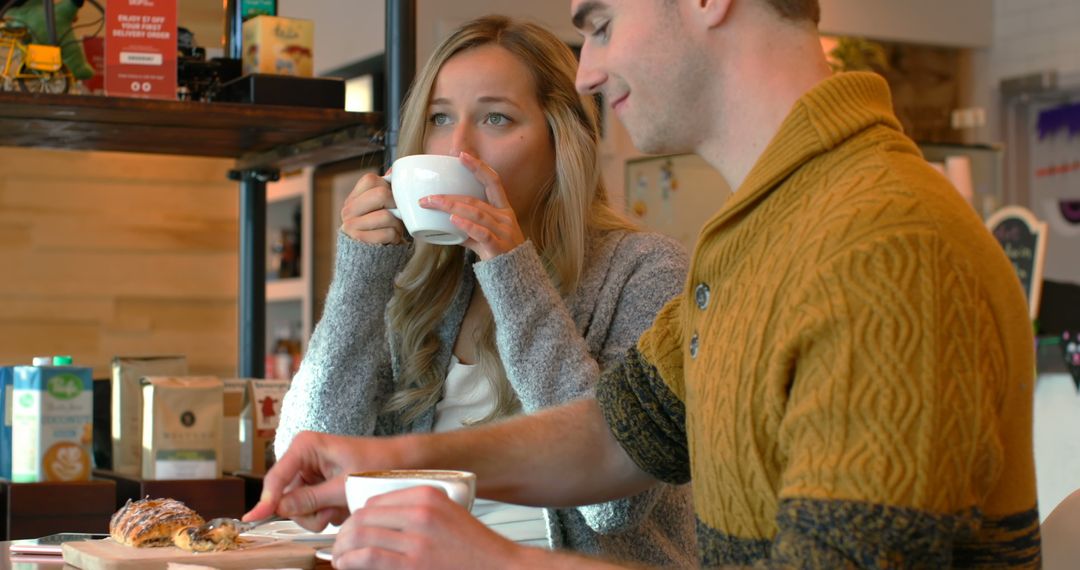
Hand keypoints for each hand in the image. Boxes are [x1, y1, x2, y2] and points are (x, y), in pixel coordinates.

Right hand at [243, 431, 404, 531]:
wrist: (400, 463)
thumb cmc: (377, 463)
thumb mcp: (344, 485)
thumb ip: (311, 498)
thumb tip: (280, 507)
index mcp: (306, 446)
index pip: (277, 477)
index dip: (266, 500)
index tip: (254, 517)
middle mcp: (303, 457)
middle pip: (286, 497)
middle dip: (308, 510)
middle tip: (331, 510)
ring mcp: (310, 472)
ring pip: (298, 507)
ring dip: (320, 514)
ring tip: (342, 504)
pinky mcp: (318, 484)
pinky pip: (311, 508)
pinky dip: (327, 512)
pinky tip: (343, 503)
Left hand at [330, 487, 526, 569]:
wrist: (499, 567)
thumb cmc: (474, 548)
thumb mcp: (447, 515)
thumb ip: (417, 512)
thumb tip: (378, 520)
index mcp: (428, 495)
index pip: (376, 499)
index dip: (357, 516)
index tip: (352, 528)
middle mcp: (420, 512)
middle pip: (364, 516)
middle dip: (345, 532)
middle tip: (340, 545)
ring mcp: (417, 538)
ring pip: (361, 535)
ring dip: (342, 548)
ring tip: (339, 557)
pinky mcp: (413, 563)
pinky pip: (368, 557)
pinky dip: (350, 561)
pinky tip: (346, 565)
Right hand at [340, 171, 405, 244]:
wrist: (370, 260)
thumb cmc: (380, 230)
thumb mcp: (380, 209)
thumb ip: (385, 190)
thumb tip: (395, 170)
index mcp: (353, 199)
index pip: (371, 179)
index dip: (388, 188)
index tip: (391, 200)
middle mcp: (347, 210)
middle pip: (381, 194)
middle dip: (396, 206)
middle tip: (397, 216)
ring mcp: (350, 225)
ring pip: (387, 215)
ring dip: (397, 225)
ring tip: (394, 229)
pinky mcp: (359, 239)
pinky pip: (388, 232)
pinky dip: (395, 237)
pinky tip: (391, 240)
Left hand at [419, 152, 525, 260]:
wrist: (515, 277)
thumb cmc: (499, 253)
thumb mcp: (483, 236)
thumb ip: (466, 228)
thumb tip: (443, 221)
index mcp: (503, 209)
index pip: (492, 181)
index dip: (478, 166)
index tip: (461, 154)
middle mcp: (504, 217)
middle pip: (475, 200)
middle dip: (449, 197)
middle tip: (427, 197)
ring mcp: (503, 231)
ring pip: (476, 213)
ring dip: (451, 207)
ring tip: (432, 204)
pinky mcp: (499, 246)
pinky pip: (482, 233)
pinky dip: (466, 226)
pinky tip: (453, 220)